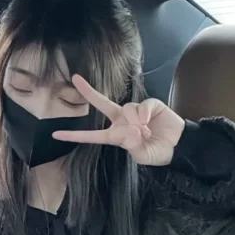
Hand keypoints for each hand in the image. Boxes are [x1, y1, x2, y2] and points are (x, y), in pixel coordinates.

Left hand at [52, 75, 184, 166]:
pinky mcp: (148, 104)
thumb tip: (129, 130)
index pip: (92, 136)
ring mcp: (134, 111)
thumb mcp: (144, 156)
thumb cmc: (157, 153)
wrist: (178, 145)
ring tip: (147, 132)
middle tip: (75, 79)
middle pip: (101, 104)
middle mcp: (121, 121)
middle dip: (88, 91)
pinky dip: (145, 114)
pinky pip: (141, 105)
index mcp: (115, 136)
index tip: (56, 134)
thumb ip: (133, 146)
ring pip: (126, 109)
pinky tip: (151, 121)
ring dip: (136, 122)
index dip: (74, 135)